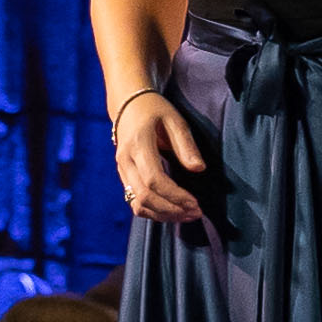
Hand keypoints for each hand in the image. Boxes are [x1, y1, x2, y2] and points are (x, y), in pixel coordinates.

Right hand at [113, 87, 204, 225]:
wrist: (128, 105)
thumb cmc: (156, 110)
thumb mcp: (175, 120)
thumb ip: (186, 145)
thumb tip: (199, 169)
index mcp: (138, 145)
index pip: (153, 179)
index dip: (175, 196)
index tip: (195, 204)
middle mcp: (125, 161)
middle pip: (144, 196)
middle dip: (171, 210)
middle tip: (196, 213)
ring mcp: (121, 170)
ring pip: (137, 203)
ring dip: (162, 215)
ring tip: (187, 215)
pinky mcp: (124, 176)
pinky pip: (134, 200)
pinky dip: (152, 211)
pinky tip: (171, 211)